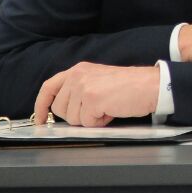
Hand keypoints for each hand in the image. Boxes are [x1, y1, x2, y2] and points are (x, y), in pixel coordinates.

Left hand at [34, 62, 159, 126]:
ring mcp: (84, 87)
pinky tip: (111, 111)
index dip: (41, 105)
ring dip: (90, 119)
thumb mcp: (98, 79)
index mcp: (78, 70)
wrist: (150, 85)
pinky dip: (99, 122)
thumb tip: (62, 111)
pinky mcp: (92, 99)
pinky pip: (87, 123)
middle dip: (75, 115)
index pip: (49, 87)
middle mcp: (77, 76)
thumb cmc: (129, 86)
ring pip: (72, 118)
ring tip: (106, 107)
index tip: (41, 119)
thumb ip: (78, 89)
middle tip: (96, 109)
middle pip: (59, 108)